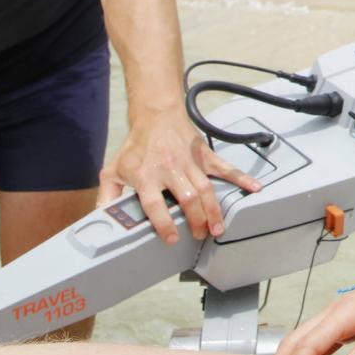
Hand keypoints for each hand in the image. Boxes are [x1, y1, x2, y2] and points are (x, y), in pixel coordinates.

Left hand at [98, 112, 258, 242]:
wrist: (156, 115)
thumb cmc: (136, 145)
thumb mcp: (113, 169)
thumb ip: (107, 195)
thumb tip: (100, 218)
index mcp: (146, 176)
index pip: (155, 204)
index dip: (164, 223)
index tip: (171, 238)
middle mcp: (170, 170)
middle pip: (187, 199)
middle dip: (197, 220)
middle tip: (201, 235)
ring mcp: (190, 163)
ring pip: (206, 189)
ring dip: (214, 210)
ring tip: (218, 228)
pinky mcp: (204, 156)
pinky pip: (225, 168)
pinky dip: (241, 178)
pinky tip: (253, 189)